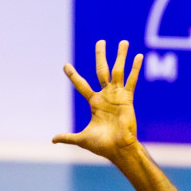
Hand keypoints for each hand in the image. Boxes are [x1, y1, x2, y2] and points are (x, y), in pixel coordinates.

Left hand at [53, 39, 142, 162]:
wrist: (118, 149)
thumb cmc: (102, 145)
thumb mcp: (81, 139)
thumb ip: (67, 137)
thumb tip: (52, 140)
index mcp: (94, 102)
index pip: (81, 85)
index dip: (73, 76)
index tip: (65, 65)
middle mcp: (106, 95)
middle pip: (101, 71)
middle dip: (101, 57)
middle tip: (100, 42)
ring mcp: (117, 95)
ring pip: (118, 71)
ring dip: (120, 56)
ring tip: (123, 42)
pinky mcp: (128, 99)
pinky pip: (131, 81)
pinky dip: (134, 69)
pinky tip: (138, 56)